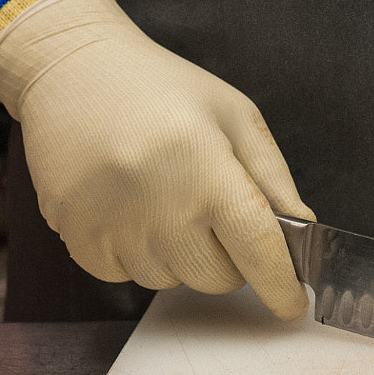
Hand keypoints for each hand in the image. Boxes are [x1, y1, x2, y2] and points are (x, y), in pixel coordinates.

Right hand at [0, 0, 313, 318]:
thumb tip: (301, 232)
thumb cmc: (164, 89)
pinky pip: (124, 276)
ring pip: (170, 280)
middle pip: (217, 278)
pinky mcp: (75, 236)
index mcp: (206, 167)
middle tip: (211, 211)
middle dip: (228, 257)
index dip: (281, 284)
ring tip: (162, 198)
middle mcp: (158, 203)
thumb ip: (273, 179)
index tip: (293, 305)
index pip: (257, 247)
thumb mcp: (235, 117)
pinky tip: (130, 208)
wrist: (72, 69)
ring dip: (179, 255)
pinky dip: (136, 255)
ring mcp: (111, 224)